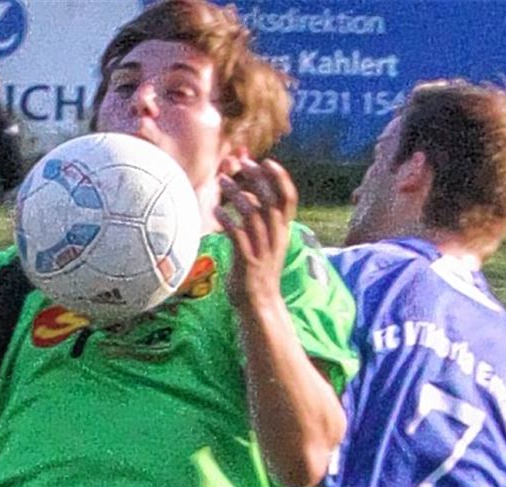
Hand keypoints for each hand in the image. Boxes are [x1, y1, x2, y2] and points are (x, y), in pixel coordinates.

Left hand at [215, 157, 296, 311]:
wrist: (260, 305)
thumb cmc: (258, 272)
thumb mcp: (266, 243)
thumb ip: (261, 220)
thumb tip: (251, 195)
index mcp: (282, 232)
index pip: (289, 199)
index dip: (280, 178)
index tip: (267, 162)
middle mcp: (275, 239)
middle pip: (270, 201)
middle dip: (257, 178)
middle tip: (241, 164)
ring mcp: (262, 250)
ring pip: (253, 214)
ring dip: (237, 194)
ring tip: (223, 182)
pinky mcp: (247, 262)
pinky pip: (237, 235)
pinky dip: (226, 219)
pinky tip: (216, 211)